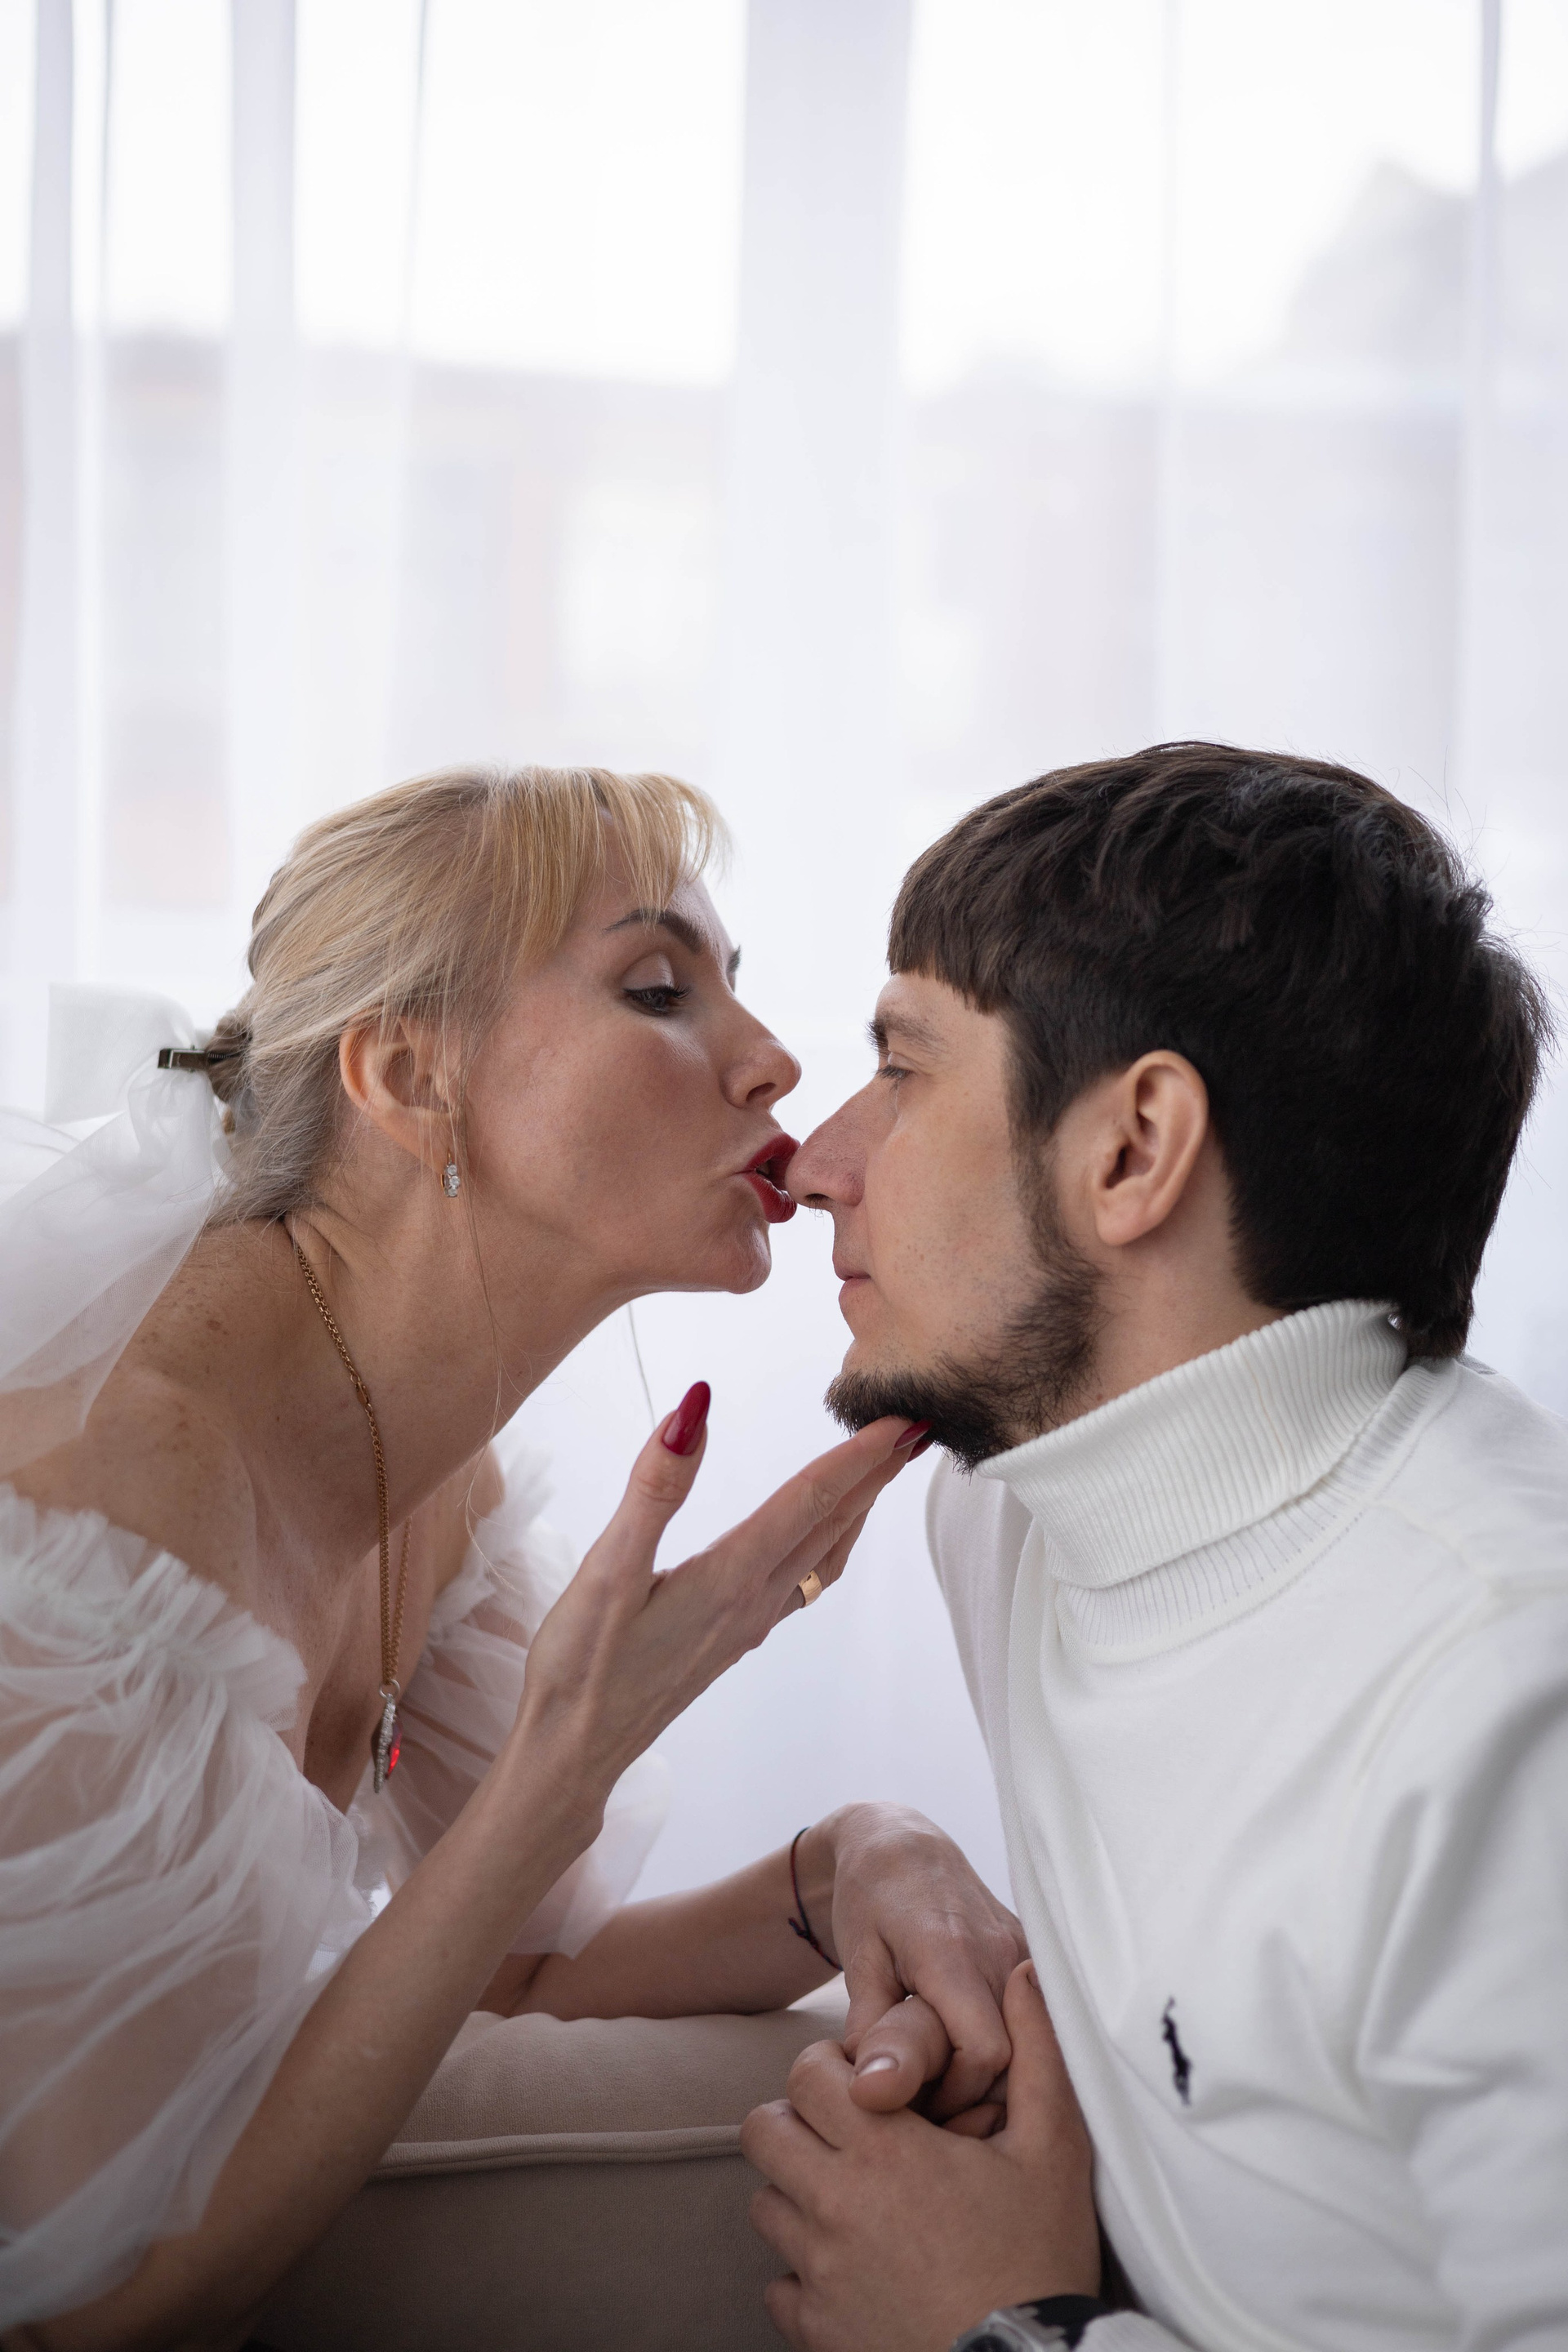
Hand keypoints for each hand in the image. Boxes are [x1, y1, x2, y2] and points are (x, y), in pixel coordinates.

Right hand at [513, 1392, 922, 1814]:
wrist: (573, 1755)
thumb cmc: (581, 1669)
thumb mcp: (607, 1569)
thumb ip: (655, 1488)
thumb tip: (695, 1409)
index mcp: (730, 1577)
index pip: (811, 1500)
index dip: (860, 1454)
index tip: (906, 1417)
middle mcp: (753, 1601)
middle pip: (832, 1526)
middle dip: (877, 1473)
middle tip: (919, 1426)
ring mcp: (747, 1625)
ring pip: (824, 1557)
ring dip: (859, 1509)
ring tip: (883, 1472)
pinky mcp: (731, 1640)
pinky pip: (802, 1583)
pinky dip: (828, 1545)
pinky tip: (819, 1537)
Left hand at [742, 1962, 1098, 2351]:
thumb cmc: (1042, 2256)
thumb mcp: (1054, 2147)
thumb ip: (1037, 2053)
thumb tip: (1031, 1974)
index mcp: (885, 2150)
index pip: (808, 2073)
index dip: (835, 2069)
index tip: (872, 2087)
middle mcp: (835, 2205)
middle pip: (765, 2131)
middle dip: (800, 2122)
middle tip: (851, 2136)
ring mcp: (819, 2272)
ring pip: (766, 2205)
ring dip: (799, 2194)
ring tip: (855, 2201)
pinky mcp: (817, 2331)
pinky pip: (778, 2286)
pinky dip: (804, 2274)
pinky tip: (854, 2268)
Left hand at [804, 1804, 1026, 2122]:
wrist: (903, 1848)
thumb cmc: (871, 1900)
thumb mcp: (859, 1959)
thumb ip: (869, 2025)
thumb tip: (869, 2092)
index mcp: (953, 1953)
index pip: (986, 2052)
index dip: (956, 2092)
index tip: (918, 2100)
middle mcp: (1001, 1952)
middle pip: (1015, 2057)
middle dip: (975, 2093)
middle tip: (928, 2099)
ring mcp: (1024, 1952)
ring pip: (1033, 2045)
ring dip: (994, 2074)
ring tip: (946, 2077)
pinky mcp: (1032, 1957)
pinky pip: (1036, 2021)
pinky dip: (1010, 2049)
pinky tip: (969, 2054)